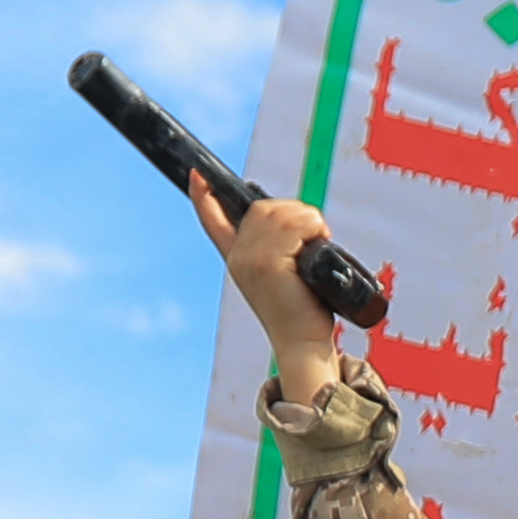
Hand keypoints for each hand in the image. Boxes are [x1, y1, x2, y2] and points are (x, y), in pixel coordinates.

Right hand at [209, 187, 358, 403]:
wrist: (303, 342)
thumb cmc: (302, 311)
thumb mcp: (284, 273)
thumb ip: (279, 248)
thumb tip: (297, 219)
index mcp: (237, 258)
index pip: (213, 221)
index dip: (204, 197)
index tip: (197, 177)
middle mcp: (239, 257)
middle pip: (263, 208)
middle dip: (295, 212)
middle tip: (316, 233)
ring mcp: (251, 259)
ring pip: (281, 214)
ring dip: (308, 219)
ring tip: (319, 238)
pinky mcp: (269, 264)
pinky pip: (294, 226)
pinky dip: (313, 227)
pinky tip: (319, 240)